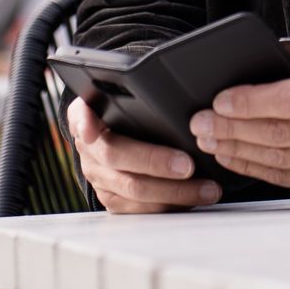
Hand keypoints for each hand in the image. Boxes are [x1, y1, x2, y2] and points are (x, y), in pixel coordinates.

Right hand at [67, 97, 221, 214]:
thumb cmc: (129, 106)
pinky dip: (170, 205)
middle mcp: (89, 150)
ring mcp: (99, 178)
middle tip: (188, 165)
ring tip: (207, 188)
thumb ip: (132, 87)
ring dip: (174, 192)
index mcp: (86, 117)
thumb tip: (160, 80)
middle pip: (118, 159)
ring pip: (135, 191)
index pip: (82, 118)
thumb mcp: (124, 91)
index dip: (86, 124)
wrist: (114, 130)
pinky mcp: (114, 200)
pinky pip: (141, 209)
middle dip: (156, 164)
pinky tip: (195, 199)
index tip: (93, 130)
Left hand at [188, 59, 289, 202]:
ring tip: (209, 140)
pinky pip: (289, 179)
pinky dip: (257, 170)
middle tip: (199, 122)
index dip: (250, 101)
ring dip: (238, 151)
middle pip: (279, 134)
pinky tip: (236, 159)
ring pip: (279, 160)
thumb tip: (262, 79)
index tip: (219, 99)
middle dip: (232, 128)